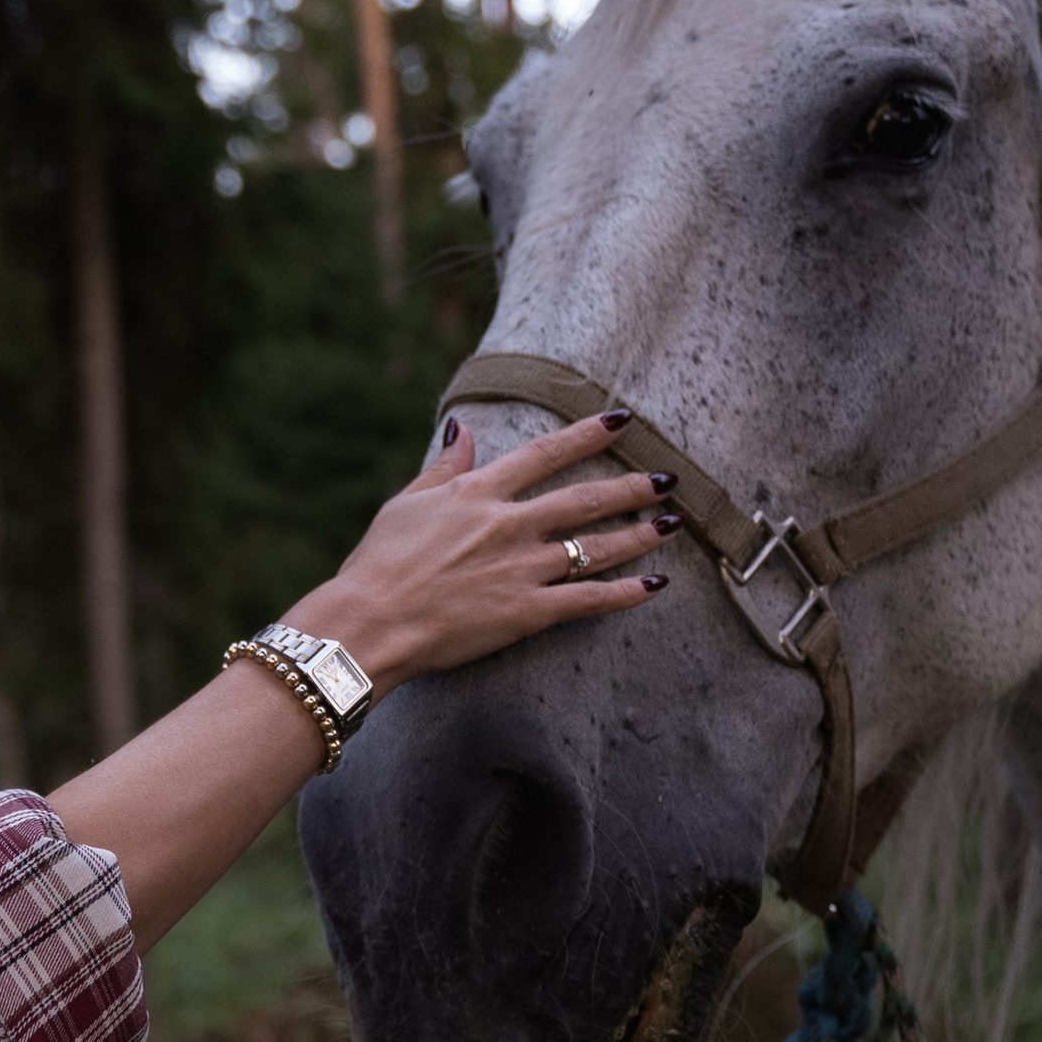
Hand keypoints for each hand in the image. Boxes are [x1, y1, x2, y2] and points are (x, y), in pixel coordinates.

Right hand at [292, 409, 674, 697]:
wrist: (369, 622)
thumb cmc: (377, 564)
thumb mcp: (406, 503)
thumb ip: (444, 468)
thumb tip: (463, 431)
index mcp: (479, 493)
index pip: (545, 453)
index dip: (587, 433)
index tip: (622, 419)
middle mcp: (509, 524)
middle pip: (585, 498)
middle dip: (632, 486)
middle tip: (668, 478)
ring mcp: (522, 568)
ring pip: (596, 546)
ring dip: (640, 534)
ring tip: (672, 524)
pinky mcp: (527, 611)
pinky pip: (587, 600)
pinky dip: (625, 594)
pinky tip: (654, 586)